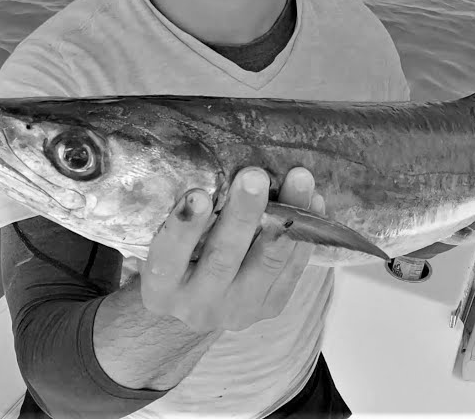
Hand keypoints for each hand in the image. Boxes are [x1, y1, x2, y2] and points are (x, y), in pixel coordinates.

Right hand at [140, 166, 323, 332]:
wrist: (197, 303)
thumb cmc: (179, 257)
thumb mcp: (166, 242)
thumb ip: (180, 216)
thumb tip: (208, 165)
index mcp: (161, 287)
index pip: (168, 256)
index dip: (184, 226)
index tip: (198, 194)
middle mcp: (197, 304)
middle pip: (222, 258)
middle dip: (242, 215)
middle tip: (254, 176)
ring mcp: (236, 309)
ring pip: (265, 264)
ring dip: (285, 218)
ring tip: (298, 179)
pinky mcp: (269, 307)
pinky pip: (292, 270)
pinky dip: (304, 234)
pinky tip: (313, 202)